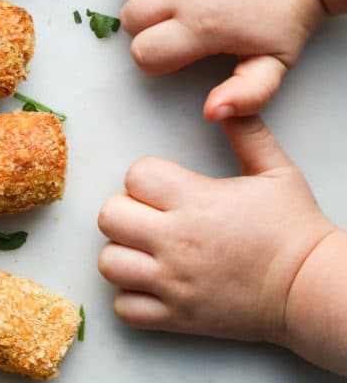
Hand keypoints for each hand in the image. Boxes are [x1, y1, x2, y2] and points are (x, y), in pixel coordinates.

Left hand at [97, 116, 333, 344]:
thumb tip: (222, 103)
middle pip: (110, 216)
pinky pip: (125, 308)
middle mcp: (177, 241)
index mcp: (196, 201)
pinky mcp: (177, 318)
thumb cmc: (293, 229)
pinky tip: (151, 283)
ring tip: (144, 249)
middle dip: (123, 211)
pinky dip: (130, 297)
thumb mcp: (275, 171)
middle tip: (146, 215)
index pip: (135, 174)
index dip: (144, 176)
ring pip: (109, 263)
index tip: (160, 186)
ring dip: (121, 253)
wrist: (312, 289)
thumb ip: (245, 133)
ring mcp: (174, 282)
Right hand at [115, 0, 326, 119]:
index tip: (175, 47)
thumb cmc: (289, 8)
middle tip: (175, 17)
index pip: (143, 53)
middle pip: (130, 17)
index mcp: (201, 25)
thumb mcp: (276, 62)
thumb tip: (211, 113)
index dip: (155, 57)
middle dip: (147, 24)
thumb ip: (246, 95)